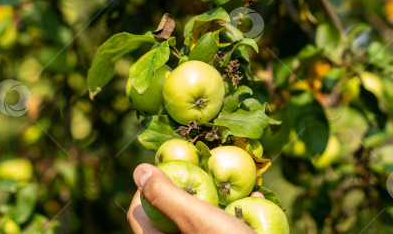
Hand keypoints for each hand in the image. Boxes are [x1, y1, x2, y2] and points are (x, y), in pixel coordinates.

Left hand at [127, 164, 255, 233]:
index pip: (139, 212)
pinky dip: (237, 214)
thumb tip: (139, 170)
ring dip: (218, 200)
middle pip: (172, 213)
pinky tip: (254, 202)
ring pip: (202, 220)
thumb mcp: (196, 219)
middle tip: (204, 169)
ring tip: (233, 184)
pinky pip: (223, 229)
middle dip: (190, 188)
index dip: (150, 184)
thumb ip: (166, 196)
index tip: (170, 165)